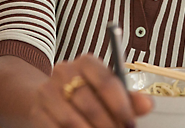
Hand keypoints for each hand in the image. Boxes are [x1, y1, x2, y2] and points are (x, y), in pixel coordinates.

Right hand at [29, 54, 152, 127]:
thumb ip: (128, 97)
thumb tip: (147, 104)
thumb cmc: (86, 93)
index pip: (107, 81)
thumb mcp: (107, 91)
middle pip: (90, 103)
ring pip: (72, 120)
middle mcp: (65, 71)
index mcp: (86, 62)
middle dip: (107, 125)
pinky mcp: (37, 111)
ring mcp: (47, 91)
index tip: (131, 124)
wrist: (49, 96)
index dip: (121, 105)